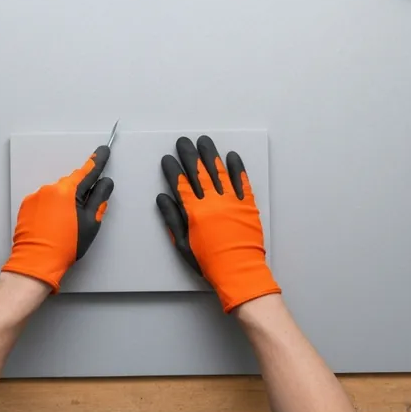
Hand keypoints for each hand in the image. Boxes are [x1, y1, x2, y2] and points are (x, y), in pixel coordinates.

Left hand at [2, 146, 113, 290]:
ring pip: (56, 194)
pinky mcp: (26, 207)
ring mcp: (35, 197)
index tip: (103, 150)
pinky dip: (50, 209)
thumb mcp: (90, 223)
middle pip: (70, 184)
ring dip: (63, 203)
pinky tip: (52, 226)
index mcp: (66, 191)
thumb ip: (99, 199)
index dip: (97, 161)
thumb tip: (105, 183)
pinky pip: (43, 202)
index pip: (86, 171)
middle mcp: (49, 189)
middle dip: (79, 193)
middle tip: (83, 214)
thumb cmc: (65, 245)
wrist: (36, 262)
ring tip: (65, 226)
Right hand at [157, 135, 279, 312]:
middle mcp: (212, 201)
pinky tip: (231, 156)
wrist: (239, 270)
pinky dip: (237, 167)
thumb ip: (173, 219)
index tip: (168, 159)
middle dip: (189, 154)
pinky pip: (242, 181)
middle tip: (183, 141)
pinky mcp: (247, 205)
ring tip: (204, 141)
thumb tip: (163, 198)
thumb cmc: (209, 262)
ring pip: (219, 171)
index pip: (180, 183)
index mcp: (194, 211)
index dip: (173, 169)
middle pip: (198, 172)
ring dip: (210, 154)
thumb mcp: (183, 245)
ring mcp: (231, 201)